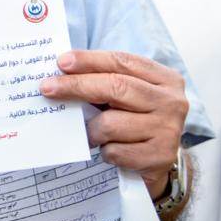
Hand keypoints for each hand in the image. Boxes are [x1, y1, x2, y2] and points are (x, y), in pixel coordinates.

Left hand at [39, 50, 188, 198]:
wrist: (159, 160)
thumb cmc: (135, 118)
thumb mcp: (128, 94)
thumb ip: (104, 80)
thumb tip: (61, 73)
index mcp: (165, 78)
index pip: (122, 61)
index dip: (89, 60)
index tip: (61, 62)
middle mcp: (172, 102)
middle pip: (116, 87)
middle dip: (77, 86)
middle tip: (48, 87)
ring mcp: (169, 130)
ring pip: (111, 123)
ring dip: (90, 130)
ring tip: (88, 133)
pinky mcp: (160, 157)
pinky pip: (116, 151)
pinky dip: (104, 151)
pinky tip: (108, 149)